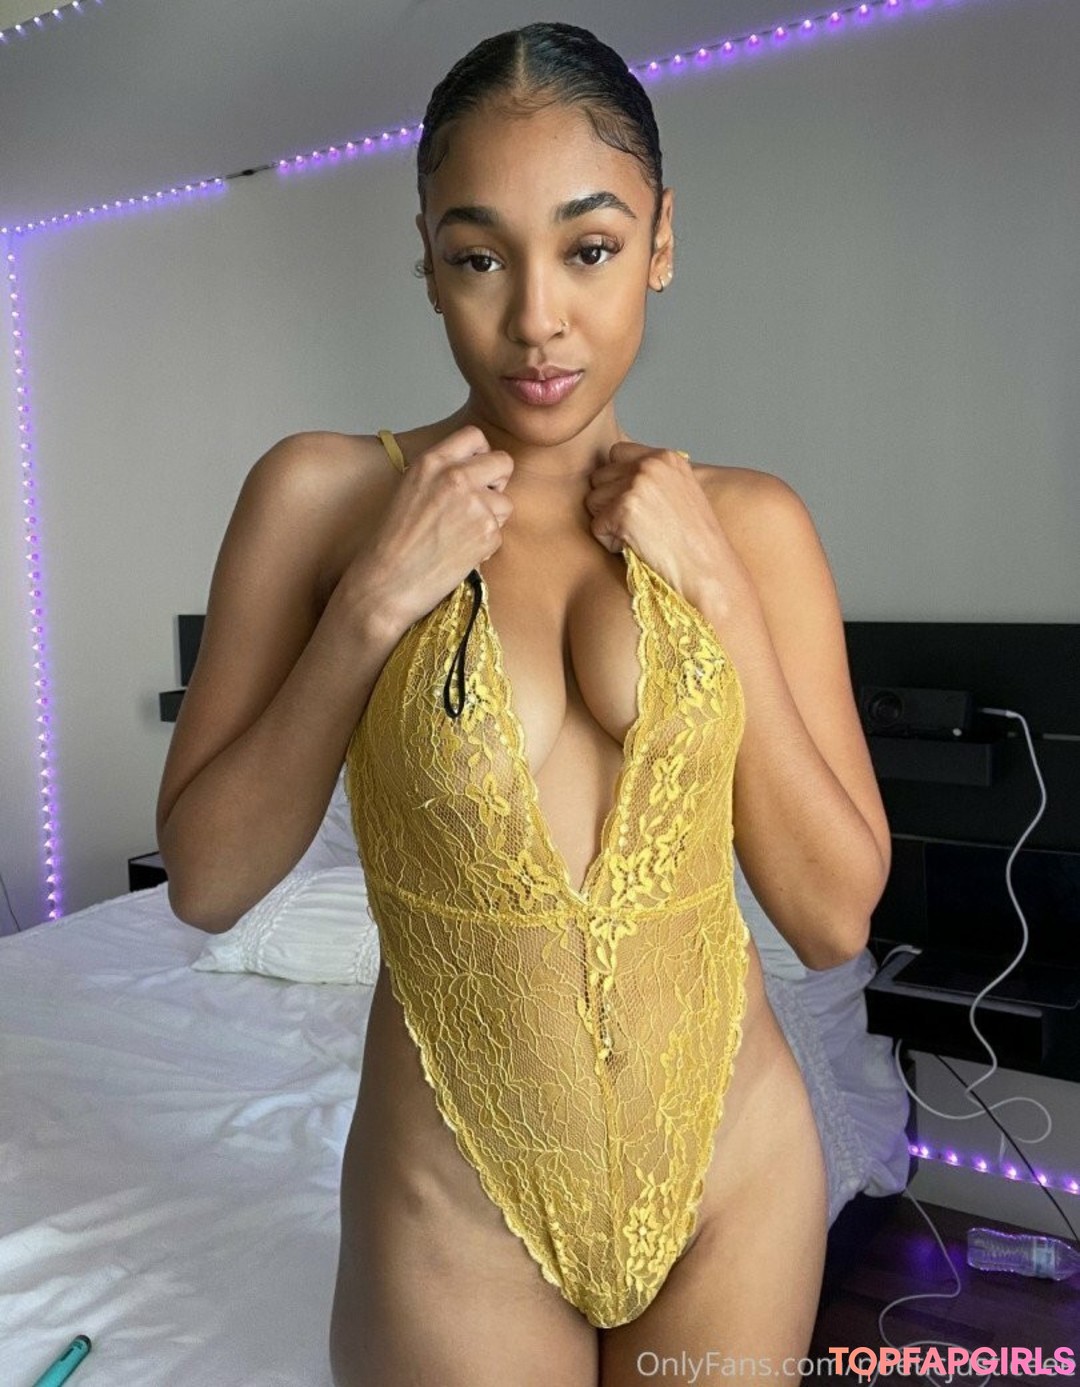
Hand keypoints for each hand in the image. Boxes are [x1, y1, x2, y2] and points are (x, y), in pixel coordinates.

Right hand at [342, 425, 513, 632]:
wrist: (386, 583)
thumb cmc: (392, 543)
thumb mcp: (410, 490)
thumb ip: (440, 474)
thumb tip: (474, 469)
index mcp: (432, 462)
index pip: (475, 436)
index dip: (481, 454)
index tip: (474, 472)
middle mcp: (456, 477)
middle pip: (503, 462)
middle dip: (497, 482)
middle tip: (478, 504)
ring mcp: (475, 505)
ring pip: (506, 503)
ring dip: (491, 520)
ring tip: (460, 536)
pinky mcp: (487, 533)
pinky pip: (500, 533)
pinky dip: (485, 546)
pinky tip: (459, 554)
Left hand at [584, 442, 751, 608]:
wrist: (707, 569)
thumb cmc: (695, 541)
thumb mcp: (681, 492)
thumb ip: (652, 477)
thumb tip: (614, 476)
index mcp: (665, 457)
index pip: (616, 453)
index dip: (618, 481)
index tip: (635, 504)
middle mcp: (650, 464)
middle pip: (600, 478)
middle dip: (610, 503)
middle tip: (639, 525)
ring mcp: (636, 485)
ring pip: (593, 501)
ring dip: (609, 524)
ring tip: (640, 536)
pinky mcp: (624, 510)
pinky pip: (597, 527)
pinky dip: (611, 543)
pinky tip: (638, 548)